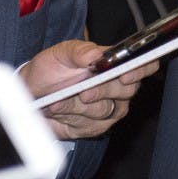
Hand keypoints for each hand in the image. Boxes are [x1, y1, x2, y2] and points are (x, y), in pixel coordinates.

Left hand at [18, 40, 158, 139]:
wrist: (32, 94)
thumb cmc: (52, 69)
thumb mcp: (61, 53)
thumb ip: (78, 51)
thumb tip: (96, 55)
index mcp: (117, 64)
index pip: (145, 65)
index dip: (142, 69)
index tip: (125, 75)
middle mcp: (119, 86)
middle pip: (128, 90)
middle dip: (104, 90)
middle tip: (84, 91)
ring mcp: (110, 108)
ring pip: (106, 109)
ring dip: (78, 106)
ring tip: (57, 100)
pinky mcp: (96, 127)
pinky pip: (90, 125)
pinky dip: (70, 117)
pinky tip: (57, 109)